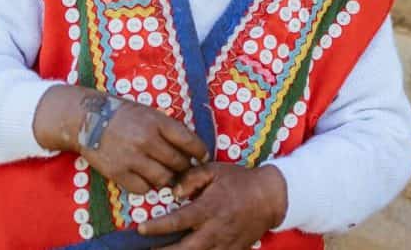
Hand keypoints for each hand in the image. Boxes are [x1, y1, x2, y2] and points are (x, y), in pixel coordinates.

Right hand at [33, 85, 207, 193]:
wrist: (86, 119)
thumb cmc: (121, 114)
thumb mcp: (148, 112)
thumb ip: (167, 128)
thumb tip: (190, 148)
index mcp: (157, 122)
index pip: (189, 141)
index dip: (200, 152)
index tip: (203, 156)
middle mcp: (147, 140)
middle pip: (178, 163)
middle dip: (184, 167)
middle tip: (183, 168)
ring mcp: (132, 158)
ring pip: (163, 179)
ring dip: (168, 179)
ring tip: (166, 175)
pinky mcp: (118, 173)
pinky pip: (143, 188)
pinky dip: (148, 186)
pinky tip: (147, 179)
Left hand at [137, 163, 287, 248]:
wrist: (270, 197)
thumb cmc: (239, 181)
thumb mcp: (215, 170)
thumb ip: (192, 177)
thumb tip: (174, 191)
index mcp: (208, 209)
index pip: (177, 221)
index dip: (156, 228)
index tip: (140, 229)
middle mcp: (214, 230)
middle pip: (183, 249)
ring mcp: (224, 244)